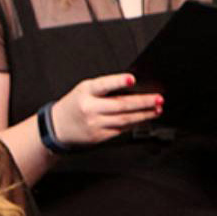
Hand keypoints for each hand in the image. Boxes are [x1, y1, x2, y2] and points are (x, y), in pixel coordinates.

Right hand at [47, 73, 161, 146]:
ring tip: (156, 109)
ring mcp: (94, 124)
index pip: (104, 85)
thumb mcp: (85, 90)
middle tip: (158, 99)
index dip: (118, 81)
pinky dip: (134, 124)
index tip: (132, 79)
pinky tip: (143, 119)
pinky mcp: (98, 136)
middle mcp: (90, 108)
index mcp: (86, 92)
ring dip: (143, 115)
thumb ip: (105, 88)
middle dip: (143, 102)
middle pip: (120, 105)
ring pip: (124, 120)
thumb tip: (133, 89)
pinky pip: (120, 130)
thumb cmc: (75, 104)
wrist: (58, 126)